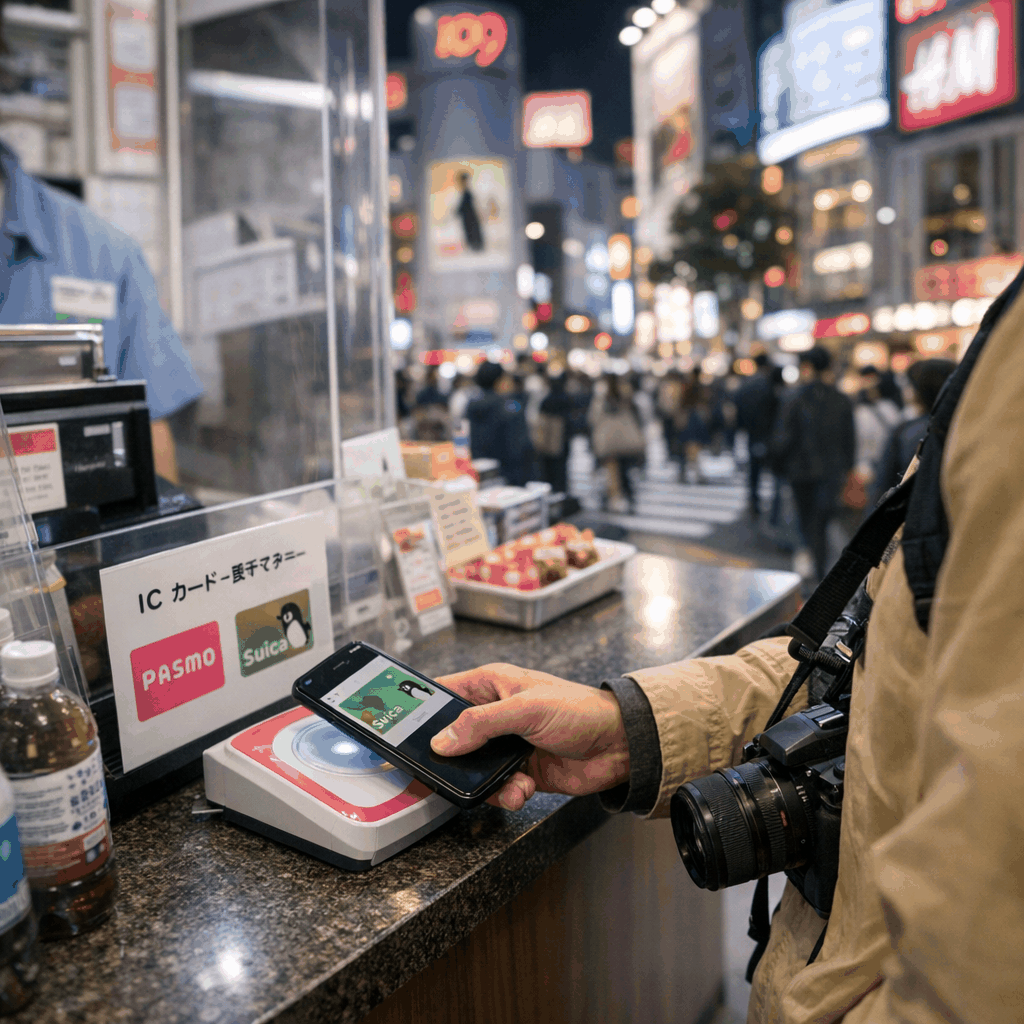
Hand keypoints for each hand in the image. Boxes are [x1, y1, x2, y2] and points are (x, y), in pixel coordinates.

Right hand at [431, 663, 629, 811]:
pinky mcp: (519, 772)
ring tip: (507, 782)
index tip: (397, 728)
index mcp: (491, 685)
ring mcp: (505, 745)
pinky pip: (496, 788)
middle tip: (440, 775)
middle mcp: (493, 715)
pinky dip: (507, 794)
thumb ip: (481, 723)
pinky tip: (523, 789)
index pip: (443, 693)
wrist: (620, 746)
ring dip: (485, 782)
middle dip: (450, 760)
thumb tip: (443, 741)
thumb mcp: (526, 708)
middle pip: (452, 739)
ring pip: (472, 770)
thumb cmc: (580, 710)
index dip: (419, 710)